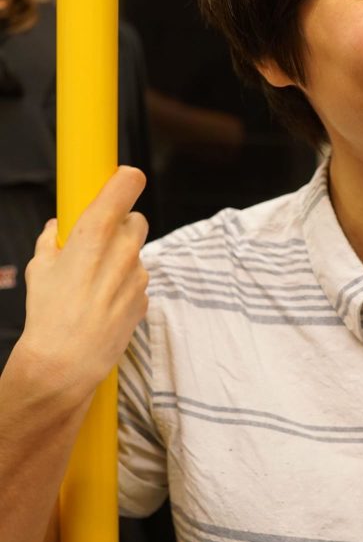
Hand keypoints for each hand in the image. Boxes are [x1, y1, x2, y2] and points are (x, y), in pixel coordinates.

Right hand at [19, 166, 148, 408]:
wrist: (66, 361)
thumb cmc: (48, 313)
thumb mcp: (39, 268)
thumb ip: (51, 240)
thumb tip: (55, 229)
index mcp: (95, 232)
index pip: (127, 184)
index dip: (126, 179)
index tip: (122, 179)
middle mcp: (123, 249)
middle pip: (136, 219)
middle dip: (120, 226)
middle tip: (96, 243)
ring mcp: (138, 275)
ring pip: (136, 253)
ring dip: (121, 259)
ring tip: (92, 283)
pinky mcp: (145, 298)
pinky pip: (137, 281)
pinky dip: (124, 286)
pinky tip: (102, 303)